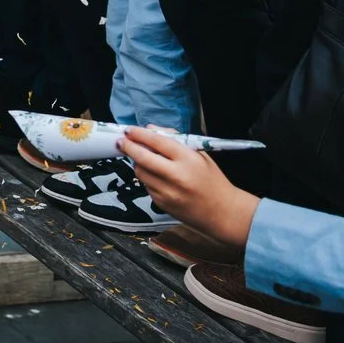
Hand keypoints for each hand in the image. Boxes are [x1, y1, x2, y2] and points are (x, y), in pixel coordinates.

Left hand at [119, 127, 256, 248]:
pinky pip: (146, 186)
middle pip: (142, 158)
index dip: (140, 134)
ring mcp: (168, 192)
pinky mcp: (162, 204)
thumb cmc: (212, 180)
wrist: (222, 212)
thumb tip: (150, 129)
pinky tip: (156, 176)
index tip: (129, 130)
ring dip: (137, 163)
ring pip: (140, 173)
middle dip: (128, 147)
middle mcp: (176, 176)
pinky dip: (147, 178)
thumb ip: (175, 139)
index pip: (157, 142)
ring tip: (142, 158)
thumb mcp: (200, 155)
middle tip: (121, 142)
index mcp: (188, 160)